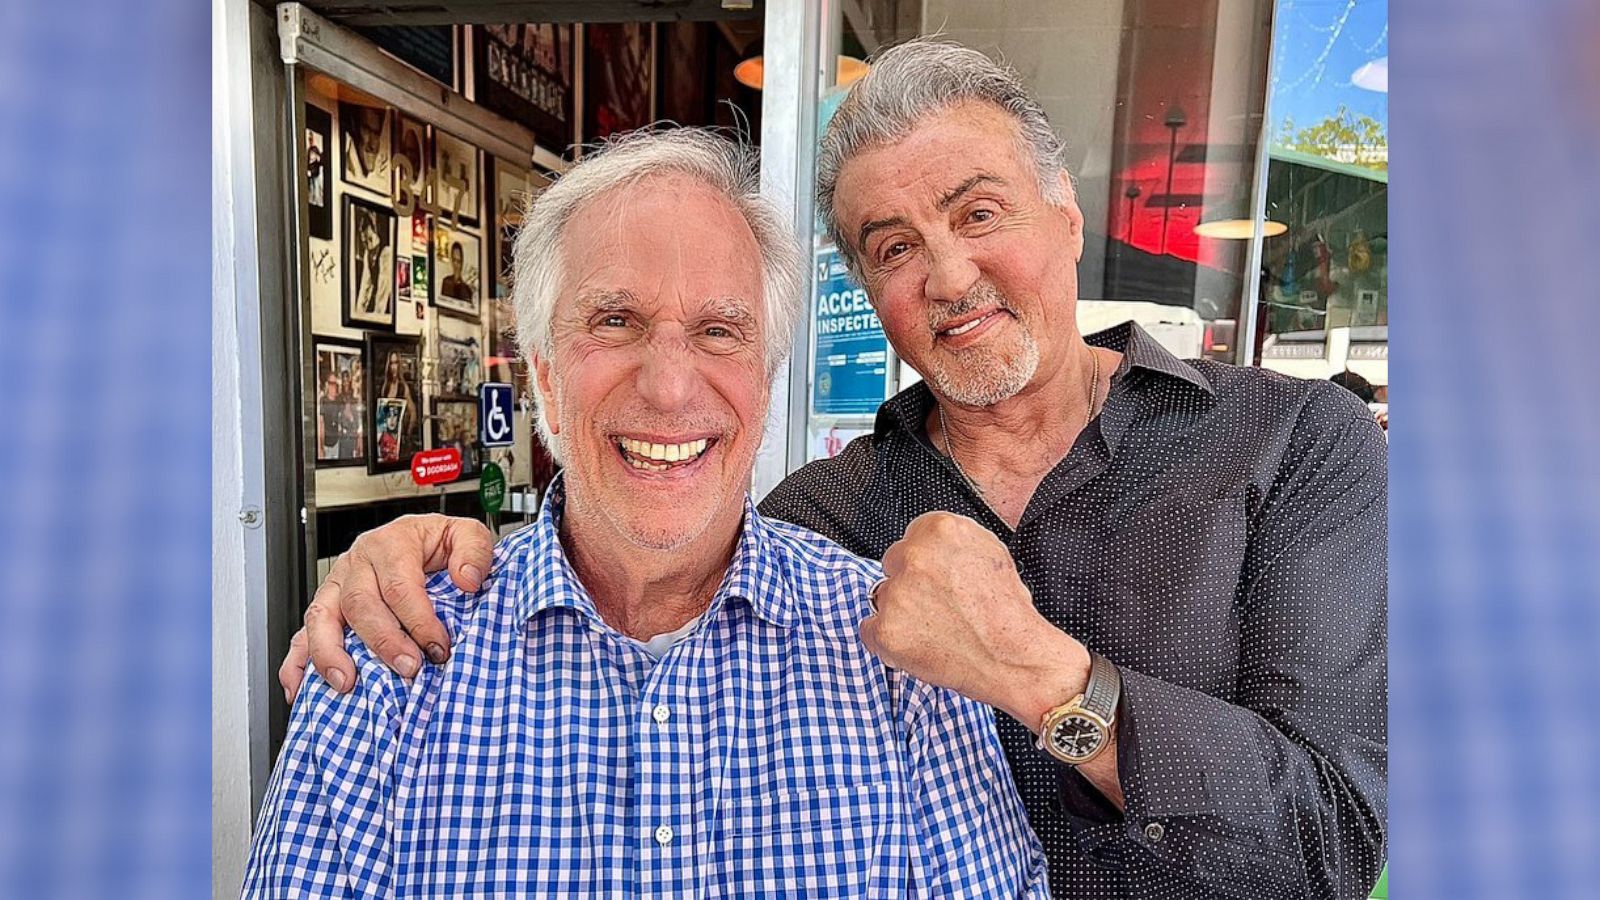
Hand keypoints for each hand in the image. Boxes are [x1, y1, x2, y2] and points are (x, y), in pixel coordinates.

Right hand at [278, 514, 495, 701]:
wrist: (419, 540)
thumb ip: (474, 551)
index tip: (438, 647)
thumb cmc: (438, 543)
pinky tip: (301, 690)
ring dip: (331, 653)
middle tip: (408, 668)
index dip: (419, 620)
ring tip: (348, 683)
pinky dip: (297, 664)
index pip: (400, 585)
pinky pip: (302, 634)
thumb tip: (467, 579)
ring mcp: (336, 585)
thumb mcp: (464, 533)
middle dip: (383, 641)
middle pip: (360, 603)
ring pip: (321, 617)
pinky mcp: (325, 607)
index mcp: (391, 543)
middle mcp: (358, 563)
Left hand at [860, 511, 1089, 725]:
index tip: (938, 578)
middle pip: (893, 564)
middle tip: (940, 607)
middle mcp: (914, 556)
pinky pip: (870, 630)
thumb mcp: (989, 553)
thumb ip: (951, 543)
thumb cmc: (1009, 613)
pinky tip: (920, 646)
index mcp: (939, 529)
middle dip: (910, 584)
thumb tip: (930, 545)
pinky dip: (889, 641)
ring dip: (900, 611)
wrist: (1015, 660)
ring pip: (882, 597)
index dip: (927, 563)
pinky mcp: (886, 630)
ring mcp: (897, 594)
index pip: (912, 538)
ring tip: (936, 629)